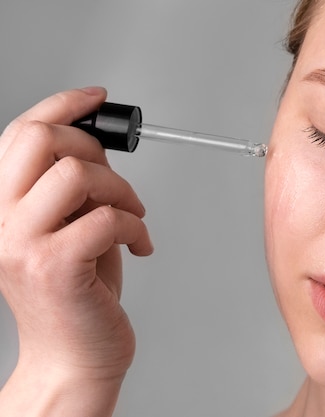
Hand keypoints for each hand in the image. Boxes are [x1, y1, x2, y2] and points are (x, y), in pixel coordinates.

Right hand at [0, 88, 152, 409]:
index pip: (20, 135)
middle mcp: (1, 222)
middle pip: (41, 140)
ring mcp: (22, 245)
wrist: (73, 359)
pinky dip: (136, 227)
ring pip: (77, 174)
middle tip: (119, 186)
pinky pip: (108, 218)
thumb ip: (77, 188)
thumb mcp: (70, 229)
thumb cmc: (78, 295)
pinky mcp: (55, 268)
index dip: (62, 105)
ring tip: (133, 219)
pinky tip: (140, 246)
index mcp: (3, 208)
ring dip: (124, 192)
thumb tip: (98, 148)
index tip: (97, 97)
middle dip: (95, 150)